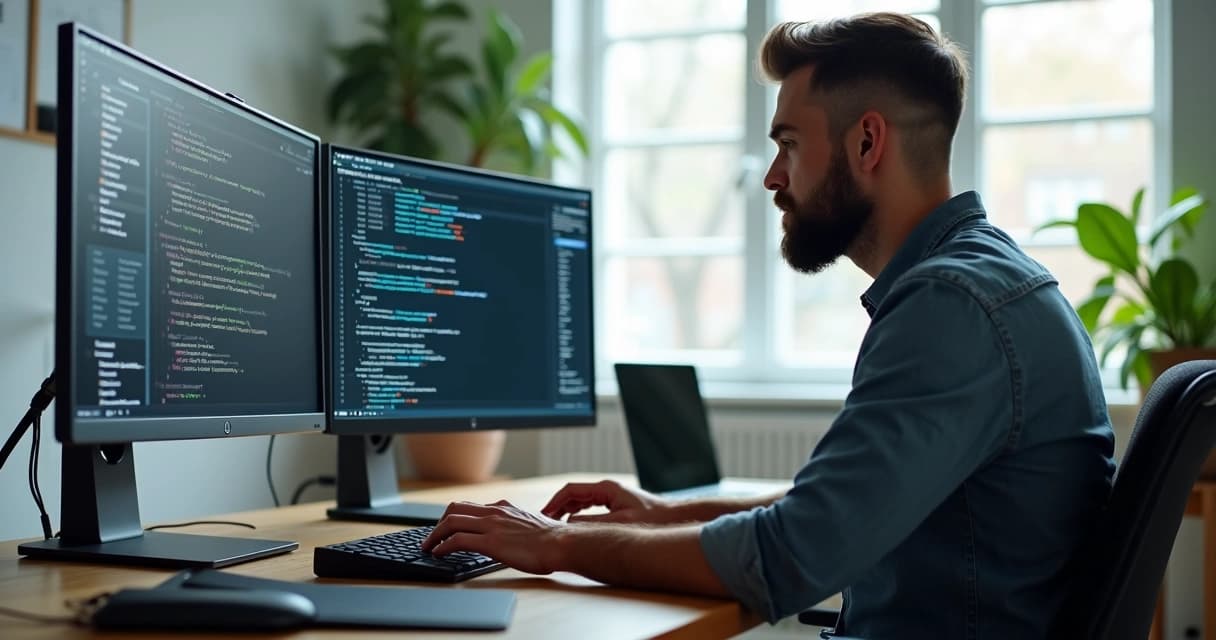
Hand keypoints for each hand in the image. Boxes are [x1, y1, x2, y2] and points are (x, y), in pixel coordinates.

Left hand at [421, 500, 564, 574]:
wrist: (561, 543)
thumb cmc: (552, 539)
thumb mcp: (529, 524)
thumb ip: (514, 525)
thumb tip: (509, 535)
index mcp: (503, 508)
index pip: (470, 506)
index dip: (453, 516)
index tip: (446, 527)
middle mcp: (494, 512)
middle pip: (454, 509)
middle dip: (438, 523)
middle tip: (432, 537)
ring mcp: (491, 525)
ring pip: (451, 522)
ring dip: (434, 535)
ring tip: (428, 547)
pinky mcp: (490, 542)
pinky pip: (457, 540)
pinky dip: (442, 546)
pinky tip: (438, 554)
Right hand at [540, 479, 671, 523]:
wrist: (672, 517)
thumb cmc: (652, 518)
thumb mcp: (619, 523)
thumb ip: (593, 523)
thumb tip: (570, 524)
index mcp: (606, 489)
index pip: (571, 490)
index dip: (554, 502)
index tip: (543, 513)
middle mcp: (607, 489)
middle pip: (574, 494)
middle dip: (557, 506)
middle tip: (544, 521)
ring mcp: (611, 495)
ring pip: (581, 500)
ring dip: (566, 510)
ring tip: (554, 523)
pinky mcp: (616, 503)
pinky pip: (590, 505)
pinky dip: (578, 512)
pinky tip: (573, 525)